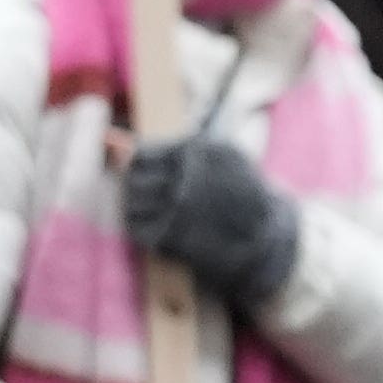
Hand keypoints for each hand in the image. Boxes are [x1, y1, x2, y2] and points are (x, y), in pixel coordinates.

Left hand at [122, 135, 302, 310]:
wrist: (270, 241)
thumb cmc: (241, 195)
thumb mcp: (219, 159)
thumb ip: (168, 150)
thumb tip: (112, 141)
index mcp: (198, 152)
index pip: (142, 154)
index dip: (141, 168)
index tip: (151, 177)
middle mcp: (187, 176)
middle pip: (132, 178)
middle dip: (137, 189)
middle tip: (155, 198)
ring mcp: (179, 208)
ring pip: (130, 204)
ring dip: (138, 210)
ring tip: (161, 214)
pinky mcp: (174, 237)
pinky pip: (137, 230)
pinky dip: (145, 231)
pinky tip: (164, 232)